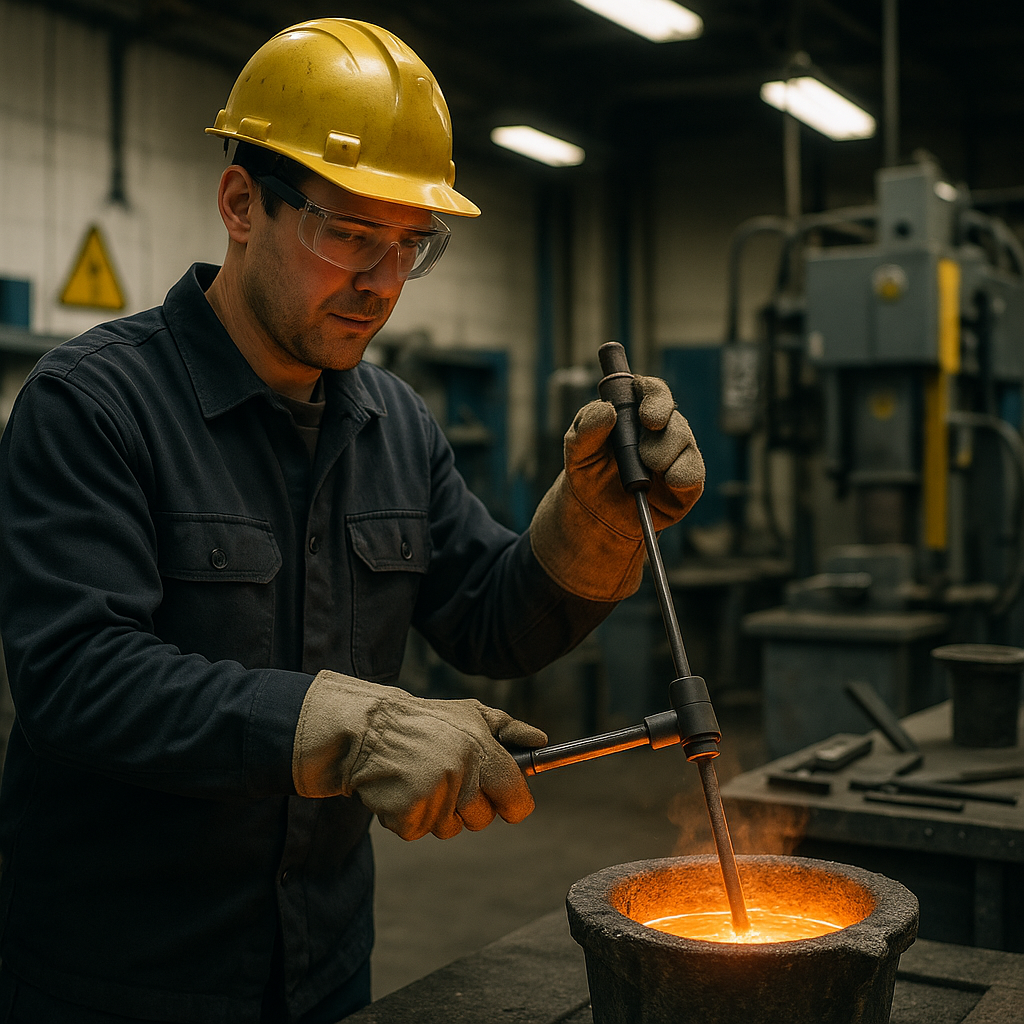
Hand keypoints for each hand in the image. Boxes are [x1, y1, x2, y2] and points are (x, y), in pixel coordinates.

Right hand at [292, 670, 546, 839]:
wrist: (367, 729)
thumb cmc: (425, 721)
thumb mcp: (471, 713)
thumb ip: (509, 729)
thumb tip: (542, 741)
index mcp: (481, 749)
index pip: (516, 797)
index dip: (514, 805)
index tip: (508, 804)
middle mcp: (462, 773)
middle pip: (482, 819)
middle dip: (469, 807)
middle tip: (449, 780)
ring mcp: (434, 795)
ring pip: (450, 828)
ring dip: (437, 812)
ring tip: (420, 778)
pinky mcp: (408, 814)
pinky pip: (419, 831)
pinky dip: (409, 817)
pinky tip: (401, 789)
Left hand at [530, 375, 703, 600]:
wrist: (594, 514)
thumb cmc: (588, 472)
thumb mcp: (577, 449)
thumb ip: (587, 427)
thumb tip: (607, 409)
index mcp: (636, 411)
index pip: (654, 391)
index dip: (655, 397)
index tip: (646, 416)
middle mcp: (662, 429)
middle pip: (674, 418)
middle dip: (664, 434)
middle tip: (647, 453)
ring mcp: (677, 455)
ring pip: (686, 444)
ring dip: (668, 455)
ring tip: (649, 468)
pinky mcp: (686, 484)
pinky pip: (694, 474)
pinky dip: (683, 476)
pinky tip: (670, 480)